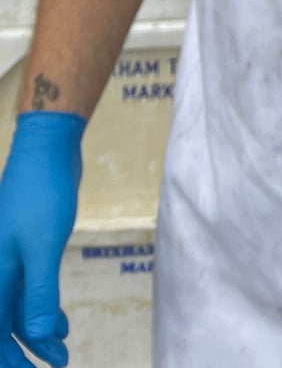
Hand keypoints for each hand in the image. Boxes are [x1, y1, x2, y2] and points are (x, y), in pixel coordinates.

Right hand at [0, 112, 83, 367]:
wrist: (48, 148)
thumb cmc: (42, 193)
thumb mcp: (43, 245)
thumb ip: (39, 291)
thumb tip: (38, 335)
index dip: (8, 360)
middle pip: (3, 327)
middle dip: (24, 353)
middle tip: (55, 367)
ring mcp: (9, 261)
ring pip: (18, 311)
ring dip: (38, 335)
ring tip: (62, 355)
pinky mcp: (25, 250)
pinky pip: (28, 291)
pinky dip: (42, 310)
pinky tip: (61, 325)